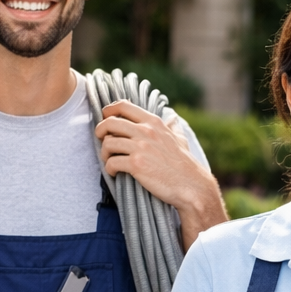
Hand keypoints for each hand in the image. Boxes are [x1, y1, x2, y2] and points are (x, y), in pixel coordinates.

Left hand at [95, 103, 224, 241]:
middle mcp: (146, 131)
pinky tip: (115, 172)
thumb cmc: (184, 164)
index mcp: (154, 122)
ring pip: (108, 143)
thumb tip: (173, 118)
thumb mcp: (180, 139)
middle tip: (101, 140)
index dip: (109, 110)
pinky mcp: (136, 165)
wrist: (191, 185)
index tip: (105, 118)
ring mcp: (140, 148)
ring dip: (105, 153)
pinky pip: (111, 163)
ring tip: (110, 159)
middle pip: (110, 123)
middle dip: (100, 131)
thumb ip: (172, 127)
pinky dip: (109, 168)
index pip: (124, 106)